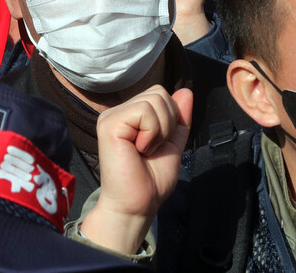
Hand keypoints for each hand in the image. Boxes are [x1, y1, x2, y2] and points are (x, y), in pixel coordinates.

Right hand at [80, 85, 192, 254]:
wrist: (138, 204)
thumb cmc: (151, 179)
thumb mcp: (173, 143)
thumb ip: (179, 118)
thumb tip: (186, 90)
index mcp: (129, 114)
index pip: (160, 93)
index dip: (170, 117)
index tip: (157, 144)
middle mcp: (117, 111)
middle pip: (159, 93)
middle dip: (167, 123)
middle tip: (151, 148)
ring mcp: (111, 116)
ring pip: (154, 100)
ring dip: (160, 131)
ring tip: (144, 150)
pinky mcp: (109, 124)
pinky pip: (144, 112)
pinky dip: (151, 133)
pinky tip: (138, 150)